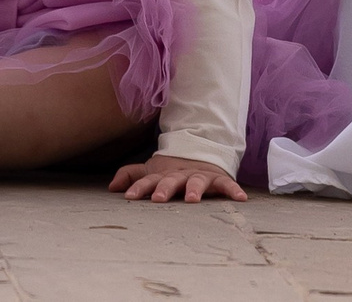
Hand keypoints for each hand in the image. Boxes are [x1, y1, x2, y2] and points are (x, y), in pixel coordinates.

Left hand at [108, 152, 246, 202]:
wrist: (201, 152)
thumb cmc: (172, 170)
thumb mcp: (152, 171)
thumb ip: (132, 176)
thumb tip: (111, 186)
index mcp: (163, 174)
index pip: (148, 180)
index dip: (138, 187)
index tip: (129, 197)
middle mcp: (180, 175)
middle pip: (171, 181)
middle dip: (164, 189)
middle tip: (158, 198)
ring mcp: (199, 176)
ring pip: (196, 182)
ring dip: (194, 189)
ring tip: (192, 199)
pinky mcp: (217, 178)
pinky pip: (226, 184)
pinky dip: (233, 190)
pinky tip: (240, 198)